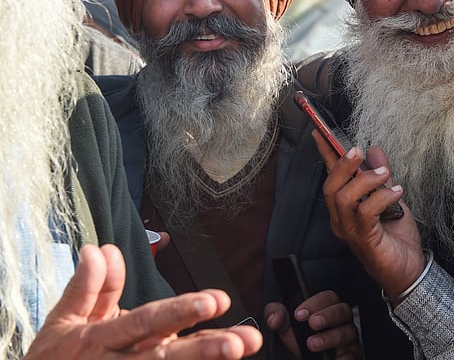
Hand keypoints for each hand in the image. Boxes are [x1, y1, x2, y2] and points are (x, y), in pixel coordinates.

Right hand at [24, 244, 261, 358]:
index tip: (216, 301)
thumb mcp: (64, 321)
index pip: (147, 322)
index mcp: (102, 339)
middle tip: (242, 340)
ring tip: (240, 350)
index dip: (180, 312)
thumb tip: (102, 250)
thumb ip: (90, 288)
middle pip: (166, 356)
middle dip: (205, 348)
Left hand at [264, 291, 361, 358]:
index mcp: (328, 308)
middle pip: (343, 311)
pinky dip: (342, 357)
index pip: (328, 297)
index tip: (299, 313)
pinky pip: (351, 355)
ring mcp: (348, 338)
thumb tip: (274, 317)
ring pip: (348, 332)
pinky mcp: (351, 355)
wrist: (305, 359)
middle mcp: (341, 320)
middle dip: (327, 316)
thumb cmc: (299, 340)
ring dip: (330, 337)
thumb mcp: (286, 327)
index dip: (315, 303)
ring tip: (312, 343)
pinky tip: (330, 358)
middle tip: (312, 323)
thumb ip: (277, 316)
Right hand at [315, 130, 426, 299]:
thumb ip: (381, 175)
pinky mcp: (363, 239)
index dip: (325, 153)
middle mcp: (341, 219)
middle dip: (342, 164)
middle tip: (359, 151)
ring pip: (343, 197)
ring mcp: (350, 230)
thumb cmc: (396, 237)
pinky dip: (381, 197)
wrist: (409, 269)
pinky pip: (365, 212)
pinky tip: (396, 193)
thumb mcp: (390, 198)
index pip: (331, 175)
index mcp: (345, 207)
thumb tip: (375, 150)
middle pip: (330, 187)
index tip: (320, 131)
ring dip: (365, 180)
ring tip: (386, 176)